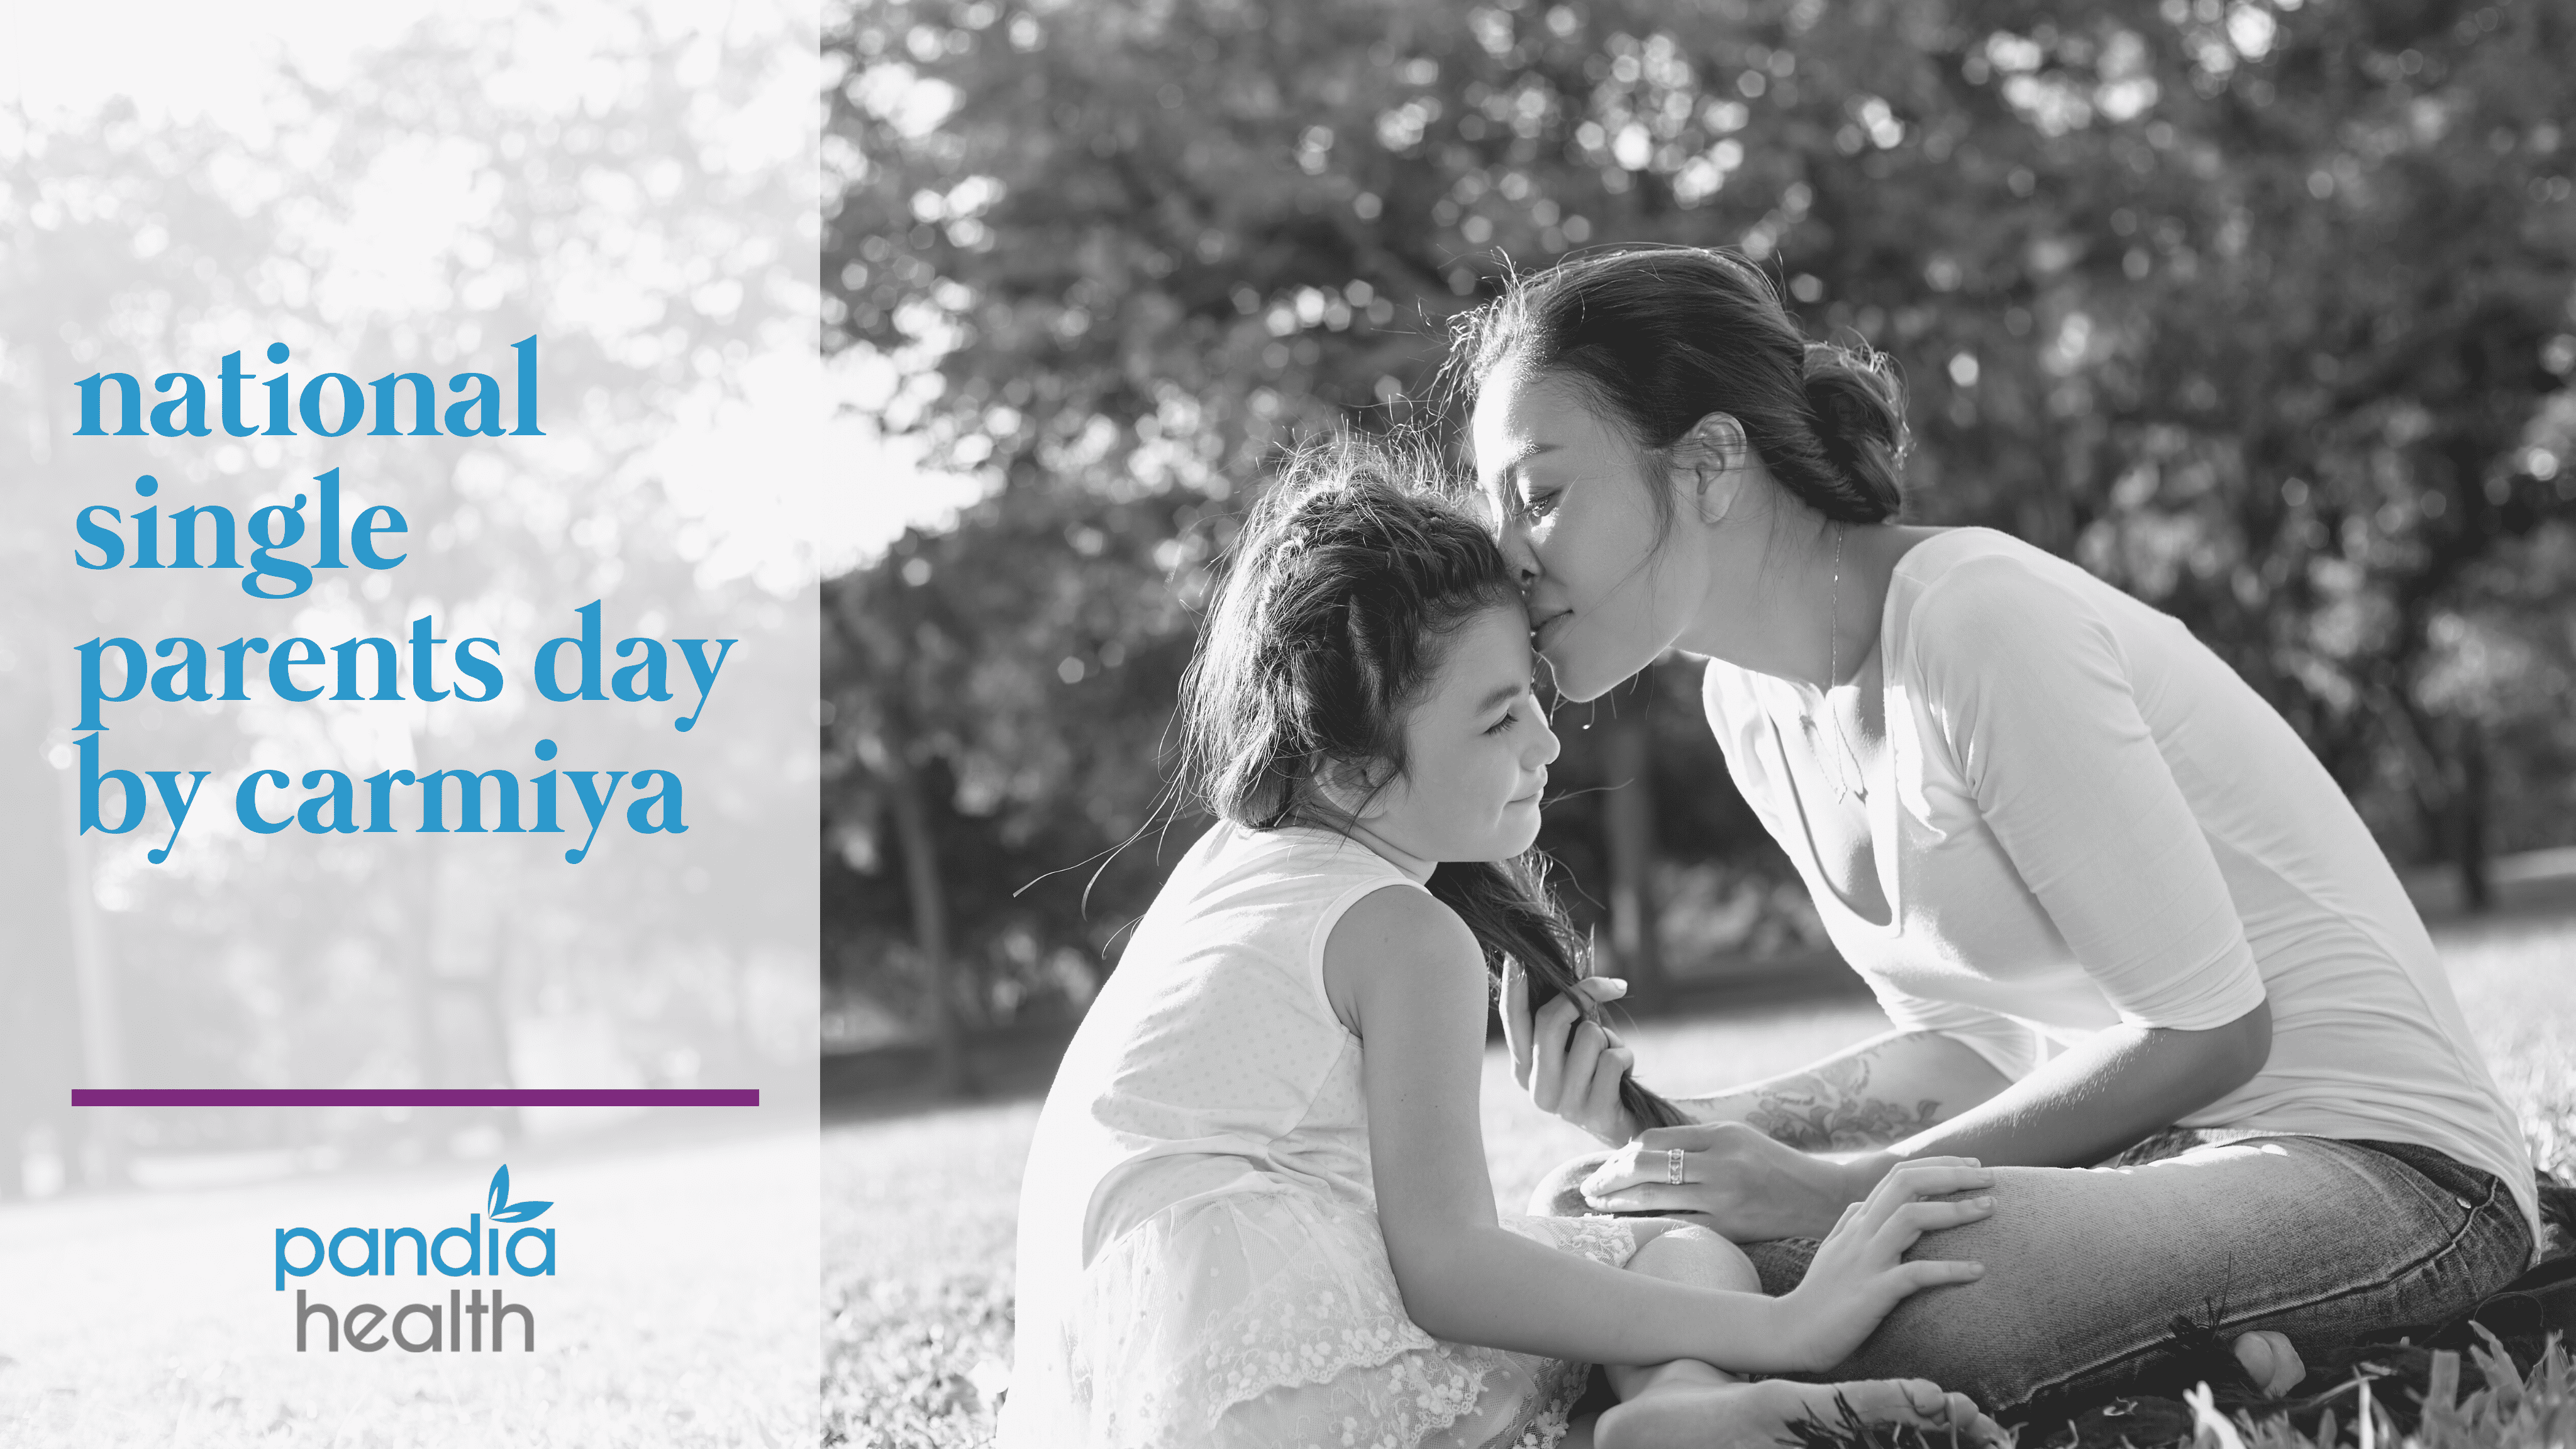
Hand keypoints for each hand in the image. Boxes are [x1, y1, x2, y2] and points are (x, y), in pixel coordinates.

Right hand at [1499, 957, 1638, 1144]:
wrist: (1622, 1124)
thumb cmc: (1595, 1071)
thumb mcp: (1571, 1044)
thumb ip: (1560, 1018)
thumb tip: (1558, 970)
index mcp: (1522, 1067)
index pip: (1512, 1019)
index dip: (1514, 986)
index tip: (1518, 957)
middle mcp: (1535, 1087)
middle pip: (1550, 1020)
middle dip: (1584, 994)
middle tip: (1607, 986)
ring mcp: (1563, 1103)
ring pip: (1589, 1036)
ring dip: (1609, 1039)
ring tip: (1608, 1057)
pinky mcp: (1593, 1112)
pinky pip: (1612, 1059)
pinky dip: (1625, 1057)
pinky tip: (1622, 1074)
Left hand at [1580, 1122, 1886, 1240]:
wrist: (1820, 1198)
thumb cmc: (1772, 1165)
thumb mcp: (1736, 1137)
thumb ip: (1692, 1140)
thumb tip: (1637, 1149)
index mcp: (1721, 1135)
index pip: (1654, 1139)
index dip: (1624, 1153)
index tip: (1609, 1165)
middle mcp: (1721, 1164)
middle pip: (1645, 1166)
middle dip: (1609, 1178)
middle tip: (1589, 1188)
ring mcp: (1725, 1199)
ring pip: (1654, 1199)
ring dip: (1617, 1203)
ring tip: (1597, 1206)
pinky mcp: (1730, 1229)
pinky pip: (1675, 1226)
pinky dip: (1645, 1226)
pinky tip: (1627, 1227)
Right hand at [1774, 1158, 1993, 1370]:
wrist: (1792, 1332)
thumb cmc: (1818, 1295)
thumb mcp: (1832, 1248)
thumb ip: (1850, 1222)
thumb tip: (1865, 1202)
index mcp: (1857, 1221)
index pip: (1898, 1175)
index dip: (1938, 1164)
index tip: (1972, 1167)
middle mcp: (1861, 1232)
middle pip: (1906, 1183)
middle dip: (1951, 1174)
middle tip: (1991, 1178)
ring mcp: (1866, 1260)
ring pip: (1911, 1218)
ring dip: (1954, 1210)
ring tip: (1989, 1209)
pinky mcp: (1872, 1293)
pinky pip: (1915, 1274)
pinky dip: (1949, 1270)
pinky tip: (1977, 1271)